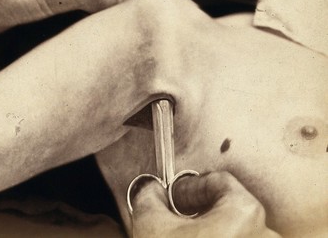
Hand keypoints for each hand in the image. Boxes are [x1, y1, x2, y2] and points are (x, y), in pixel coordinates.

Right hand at [131, 171, 280, 237]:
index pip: (219, 181)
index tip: (174, 197)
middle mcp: (265, 237)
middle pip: (229, 208)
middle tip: (174, 220)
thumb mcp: (152, 226)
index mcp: (245, 214)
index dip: (189, 186)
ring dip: (208, 235)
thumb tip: (149, 190)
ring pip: (235, 235)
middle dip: (197, 212)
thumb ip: (149, 197)